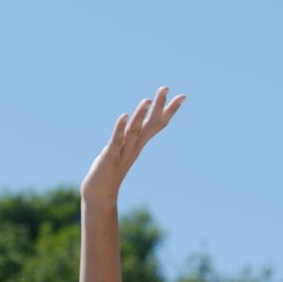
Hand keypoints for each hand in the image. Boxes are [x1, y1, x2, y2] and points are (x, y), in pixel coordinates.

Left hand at [80, 86, 185, 203]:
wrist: (99, 193)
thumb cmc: (110, 169)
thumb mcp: (123, 149)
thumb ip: (129, 136)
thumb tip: (135, 121)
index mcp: (139, 143)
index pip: (158, 124)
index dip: (170, 110)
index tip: (182, 96)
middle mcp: (135, 147)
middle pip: (150, 125)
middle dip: (159, 106)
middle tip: (166, 88)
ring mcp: (123, 152)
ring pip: (134, 132)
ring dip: (140, 116)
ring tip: (147, 100)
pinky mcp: (109, 157)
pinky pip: (116, 141)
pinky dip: (120, 129)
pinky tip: (124, 116)